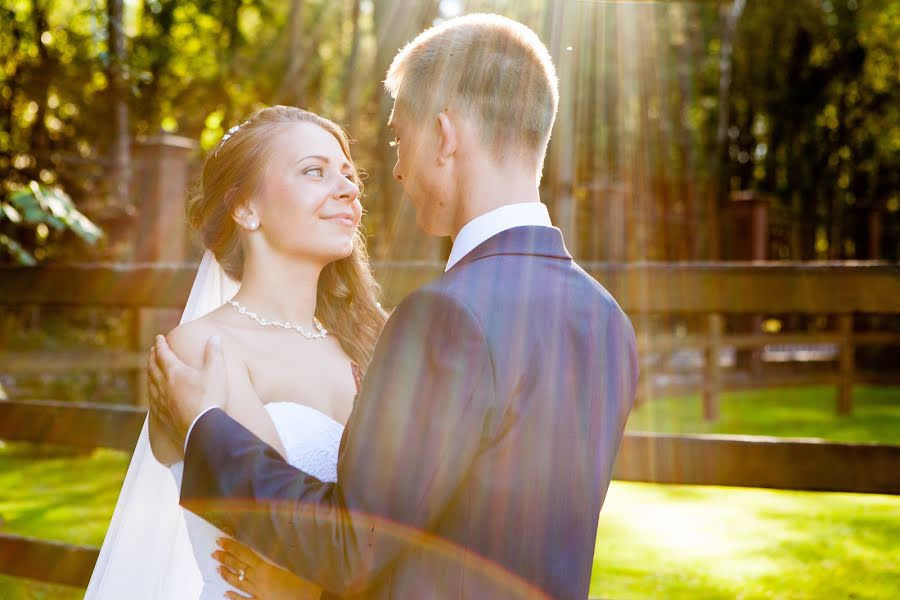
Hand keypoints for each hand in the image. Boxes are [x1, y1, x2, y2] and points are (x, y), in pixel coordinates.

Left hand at [147, 334, 227, 449]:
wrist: (202, 430)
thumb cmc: (210, 399)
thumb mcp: (216, 372)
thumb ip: (214, 353)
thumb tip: (214, 337)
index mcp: (175, 372)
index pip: (163, 354)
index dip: (160, 344)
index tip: (158, 338)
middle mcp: (163, 385)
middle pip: (153, 368)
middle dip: (152, 357)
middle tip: (152, 351)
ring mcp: (161, 402)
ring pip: (150, 384)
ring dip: (149, 373)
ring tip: (150, 370)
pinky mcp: (162, 416)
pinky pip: (152, 400)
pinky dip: (151, 392)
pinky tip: (152, 396)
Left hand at [214, 537, 322, 599]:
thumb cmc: (307, 583)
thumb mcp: (296, 563)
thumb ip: (282, 552)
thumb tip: (273, 539)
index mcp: (267, 569)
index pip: (244, 554)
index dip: (232, 547)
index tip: (220, 540)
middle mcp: (260, 581)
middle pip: (239, 568)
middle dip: (226, 559)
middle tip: (214, 553)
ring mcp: (260, 594)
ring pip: (239, 583)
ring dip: (227, 575)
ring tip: (217, 568)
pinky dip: (234, 597)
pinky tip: (226, 593)